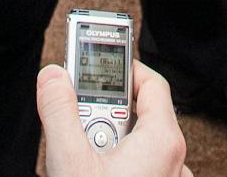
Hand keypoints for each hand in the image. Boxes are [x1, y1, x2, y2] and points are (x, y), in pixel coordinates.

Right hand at [36, 62, 191, 176]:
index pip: (151, 81)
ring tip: (81, 155)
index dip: (120, 67)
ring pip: (138, 144)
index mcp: (162, 141)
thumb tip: (53, 77)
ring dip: (107, 141)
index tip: (94, 62)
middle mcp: (174, 159)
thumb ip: (59, 112)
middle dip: (102, 113)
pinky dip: (118, 163)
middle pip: (140, 113)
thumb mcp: (70, 160)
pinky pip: (142, 166)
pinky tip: (94, 171)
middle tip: (77, 122)